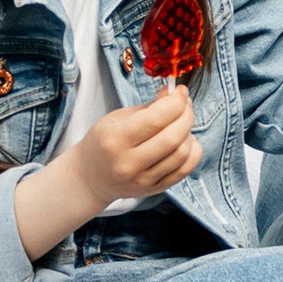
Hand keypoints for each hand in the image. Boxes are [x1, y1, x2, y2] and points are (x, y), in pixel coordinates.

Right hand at [69, 81, 202, 210]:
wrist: (90, 179)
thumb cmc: (103, 142)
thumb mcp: (117, 118)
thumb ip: (149, 107)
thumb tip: (175, 94)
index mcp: (116, 139)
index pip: (156, 119)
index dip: (176, 102)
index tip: (181, 91)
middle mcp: (129, 163)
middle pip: (172, 138)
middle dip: (186, 115)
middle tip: (185, 105)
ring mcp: (143, 180)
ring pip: (182, 154)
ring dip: (189, 133)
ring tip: (182, 124)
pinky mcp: (154, 190)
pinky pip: (184, 170)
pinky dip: (193, 152)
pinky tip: (185, 141)